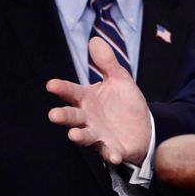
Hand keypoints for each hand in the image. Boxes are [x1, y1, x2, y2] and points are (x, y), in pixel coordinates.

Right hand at [47, 37, 152, 165]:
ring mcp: (98, 134)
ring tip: (73, 135)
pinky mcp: (112, 148)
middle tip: (54, 114)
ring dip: (79, 136)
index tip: (51, 84)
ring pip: (84, 136)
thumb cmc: (124, 103)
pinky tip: (114, 155)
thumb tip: (95, 39)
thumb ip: (107, 63)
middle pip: (72, 116)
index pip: (71, 92)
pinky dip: (111, 154)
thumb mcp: (119, 80)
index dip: (62, 88)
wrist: (143, 127)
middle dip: (63, 115)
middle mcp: (88, 118)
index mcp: (87, 99)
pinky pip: (109, 152)